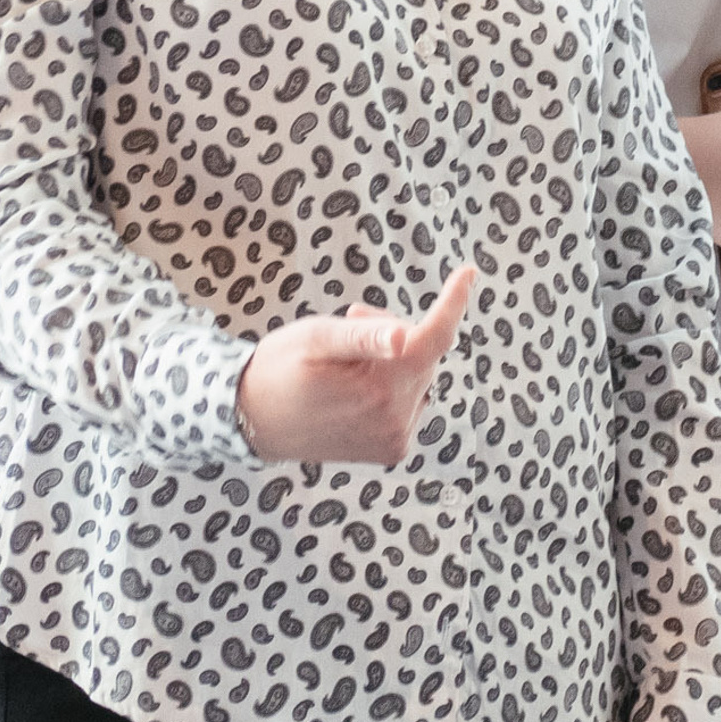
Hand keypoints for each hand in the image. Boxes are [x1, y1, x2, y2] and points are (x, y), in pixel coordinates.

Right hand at [234, 266, 475, 463]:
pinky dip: (390, 386)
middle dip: (396, 331)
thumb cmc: (278, 368)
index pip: (434, 337)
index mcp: (381, 389)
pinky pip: (408, 402)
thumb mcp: (315, 338)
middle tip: (349, 316)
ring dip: (393, 360)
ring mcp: (394, 438)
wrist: (250, 420)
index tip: (470, 273)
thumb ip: (362, 336)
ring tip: (345, 360)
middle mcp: (395, 419)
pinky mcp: (390, 449)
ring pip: (417, 376)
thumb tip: (404, 338)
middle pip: (422, 354)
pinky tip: (353, 387)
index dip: (453, 302)